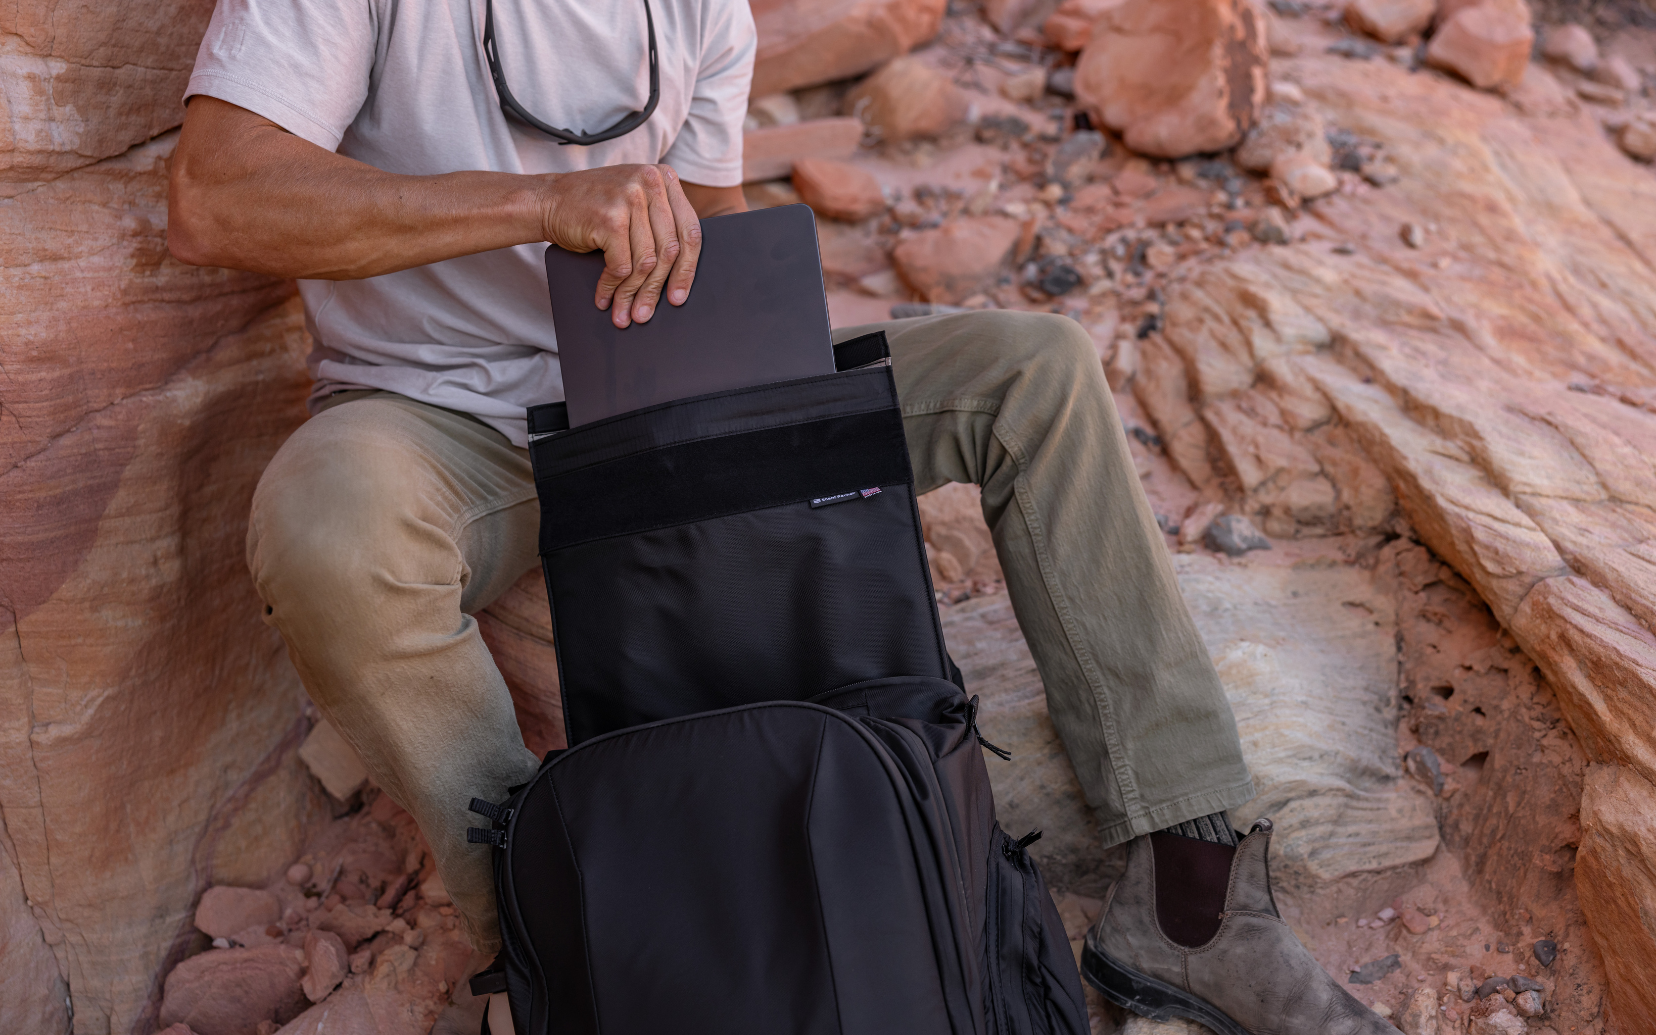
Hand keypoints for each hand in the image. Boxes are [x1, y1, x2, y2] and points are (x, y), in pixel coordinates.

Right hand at [538, 164, 702, 327]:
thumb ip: (659, 219)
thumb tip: (682, 273)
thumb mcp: (633, 200)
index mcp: (664, 177)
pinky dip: (613, 288)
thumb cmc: (591, 207)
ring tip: (626, 313)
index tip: (679, 295)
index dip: (688, 269)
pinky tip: (606, 299)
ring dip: (634, 294)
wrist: (545, 199)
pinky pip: (622, 266)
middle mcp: (651, 183)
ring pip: (646, 262)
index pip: (689, 230)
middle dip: (658, 289)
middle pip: (669, 250)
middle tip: (648, 313)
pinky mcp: (611, 218)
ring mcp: (630, 198)